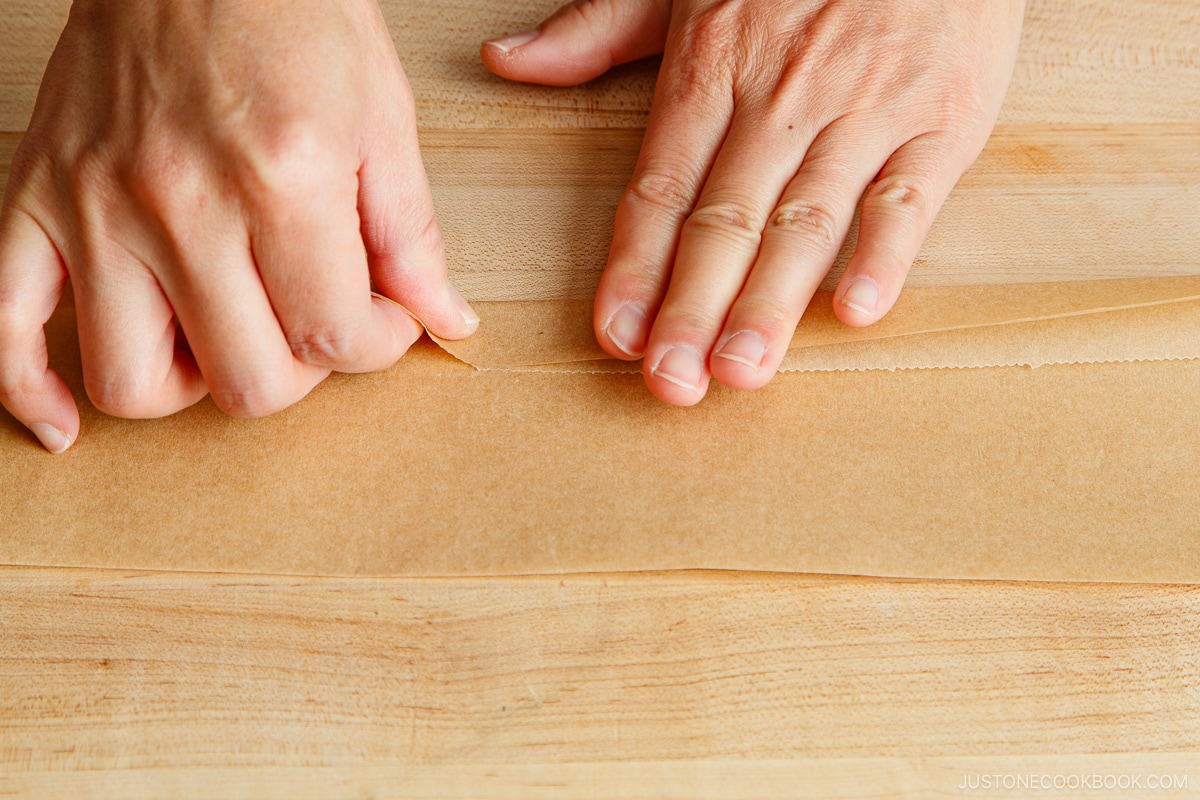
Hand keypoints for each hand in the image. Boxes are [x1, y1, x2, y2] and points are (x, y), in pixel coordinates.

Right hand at [0, 0, 477, 452]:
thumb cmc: (293, 13)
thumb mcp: (383, 117)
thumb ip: (414, 235)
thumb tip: (446, 320)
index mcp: (283, 181)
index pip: (339, 340)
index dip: (379, 345)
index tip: (382, 315)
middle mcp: (182, 205)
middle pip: (249, 383)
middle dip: (304, 371)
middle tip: (314, 321)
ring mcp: (96, 208)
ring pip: (135, 382)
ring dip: (196, 385)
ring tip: (224, 336)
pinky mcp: (35, 201)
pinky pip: (5, 329)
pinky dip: (32, 390)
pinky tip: (67, 422)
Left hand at [483, 0, 1024, 404]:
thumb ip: (597, 29)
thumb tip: (505, 61)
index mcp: (712, 73)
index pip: (660, 190)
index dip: (634, 268)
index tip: (615, 335)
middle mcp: (779, 102)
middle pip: (724, 222)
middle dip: (691, 310)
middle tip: (670, 382)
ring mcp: (861, 113)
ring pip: (805, 223)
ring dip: (769, 303)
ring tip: (740, 371)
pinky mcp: (939, 120)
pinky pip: (908, 196)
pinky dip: (885, 253)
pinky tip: (856, 312)